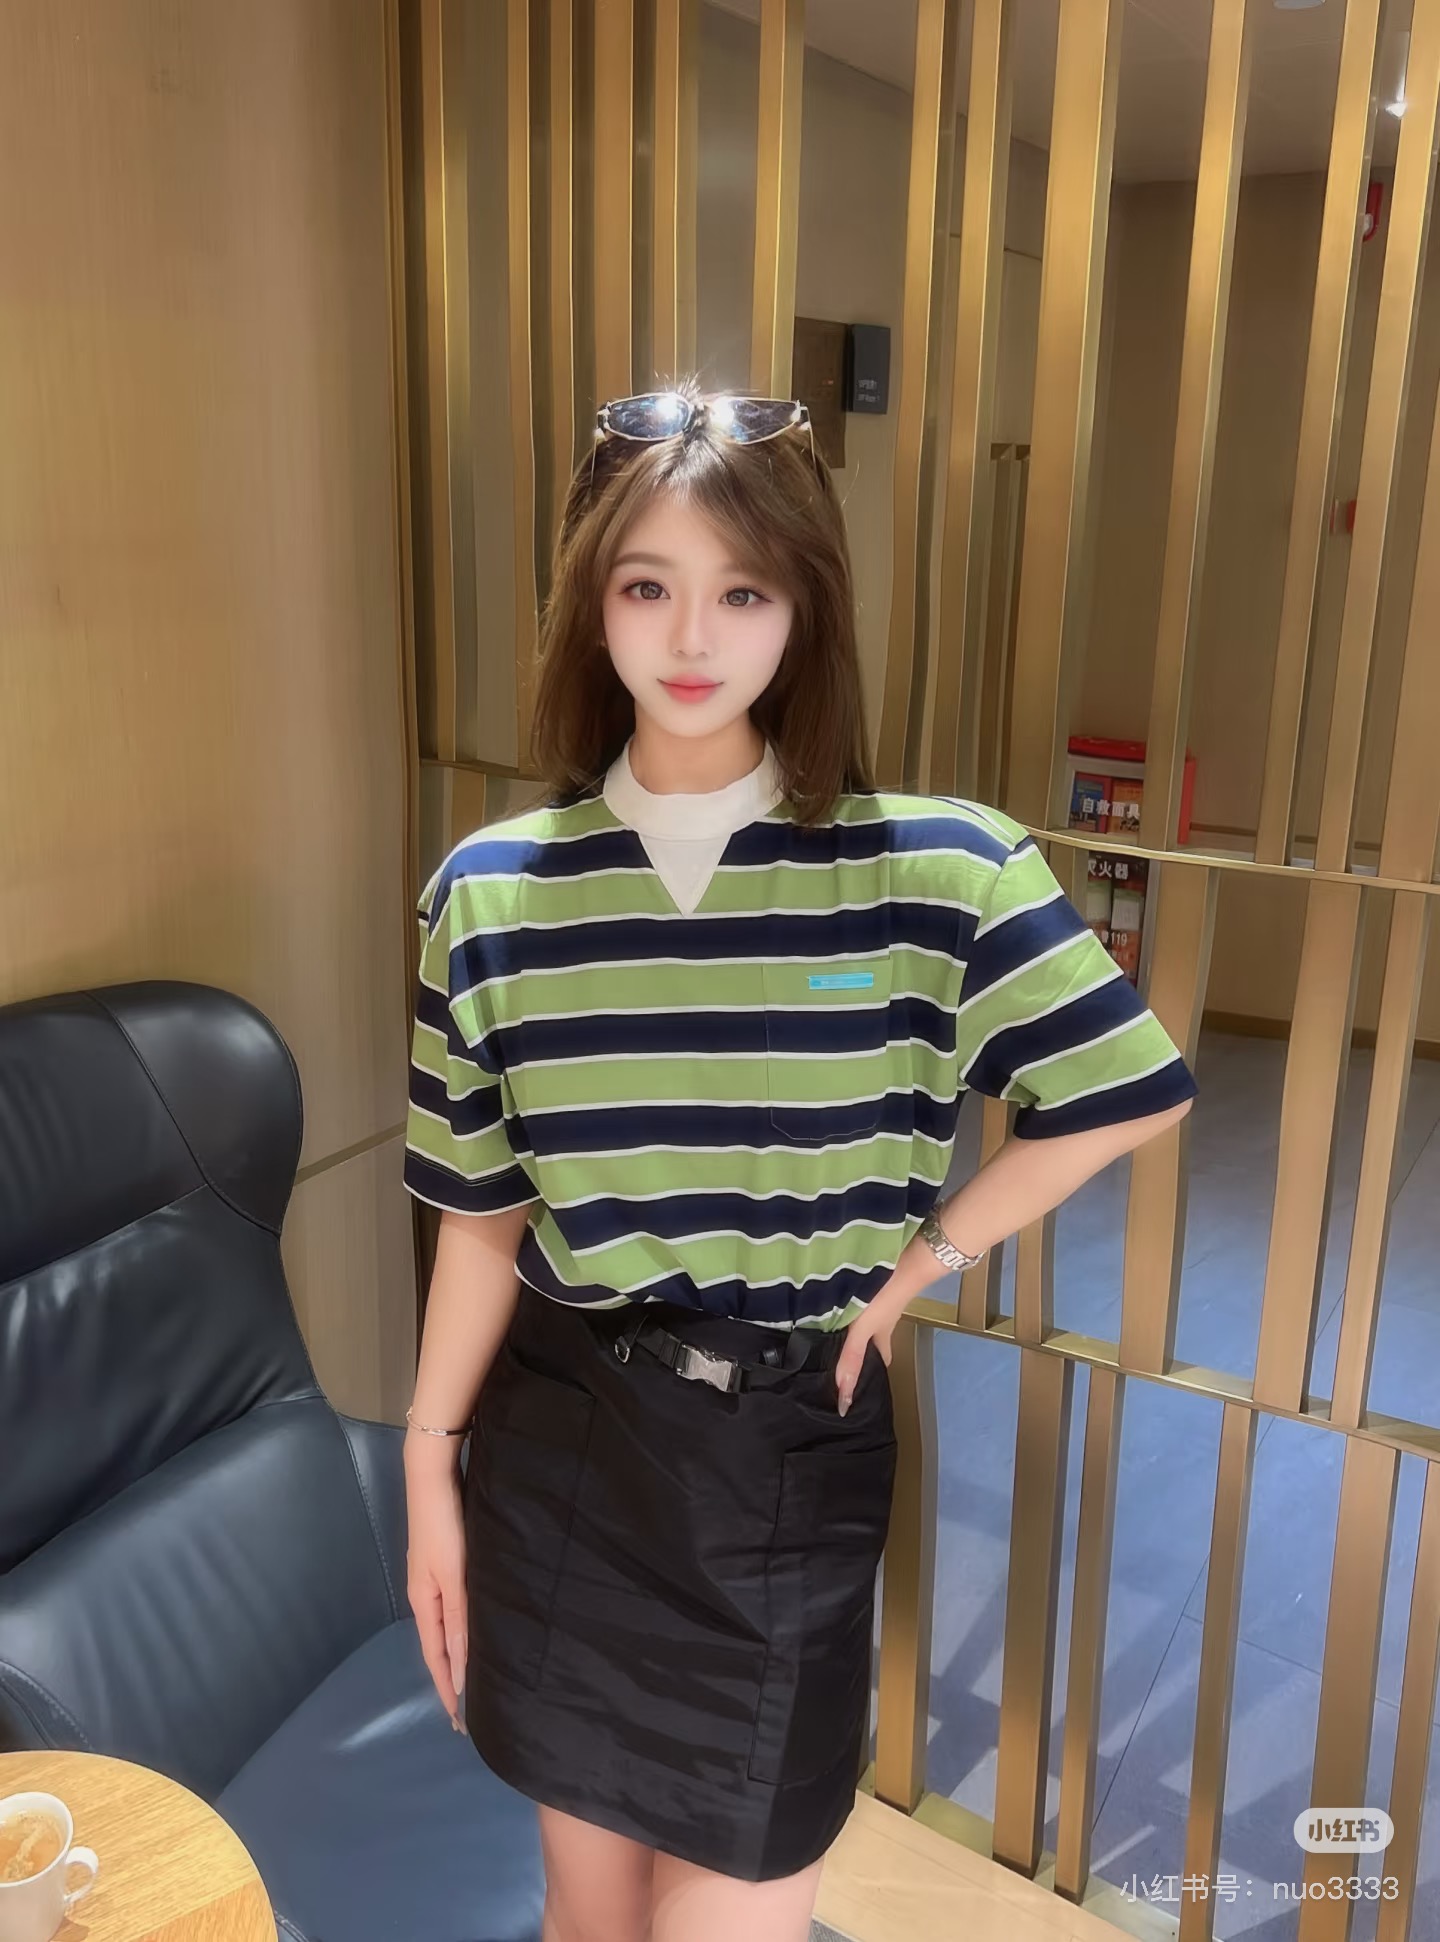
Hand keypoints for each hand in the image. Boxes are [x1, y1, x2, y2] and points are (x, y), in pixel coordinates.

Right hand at [404, 1459, 468, 1729]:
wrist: (433, 1478)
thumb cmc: (444, 1528)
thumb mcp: (453, 1577)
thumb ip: (460, 1622)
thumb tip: (461, 1672)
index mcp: (425, 1603)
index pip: (437, 1658)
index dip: (447, 1688)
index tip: (458, 1721)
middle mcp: (427, 1595)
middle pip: (441, 1646)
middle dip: (453, 1677)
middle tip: (470, 1708)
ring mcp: (435, 1578)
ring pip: (449, 1627)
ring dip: (460, 1653)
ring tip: (476, 1676)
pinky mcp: (446, 1563)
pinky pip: (456, 1607)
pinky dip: (463, 1627)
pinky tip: (477, 1628)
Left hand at [833, 1282, 904, 1416]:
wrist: (906, 1259)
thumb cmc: (884, 1299)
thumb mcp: (864, 1329)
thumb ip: (852, 1356)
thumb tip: (844, 1397)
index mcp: (882, 1335)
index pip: (881, 1359)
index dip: (873, 1370)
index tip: (861, 1379)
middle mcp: (884, 1319)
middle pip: (875, 1338)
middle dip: (863, 1346)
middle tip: (843, 1351)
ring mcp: (883, 1300)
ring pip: (870, 1317)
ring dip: (858, 1322)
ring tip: (836, 1323)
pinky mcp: (878, 1282)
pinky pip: (866, 1298)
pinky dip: (856, 1301)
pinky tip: (842, 1295)